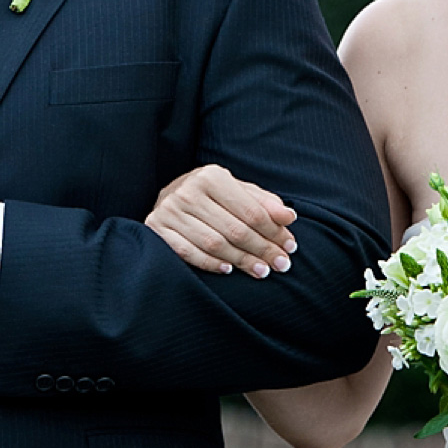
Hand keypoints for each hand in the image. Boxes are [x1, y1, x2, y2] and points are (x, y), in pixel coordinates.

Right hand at [144, 163, 296, 278]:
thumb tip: (290, 216)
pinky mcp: (157, 228)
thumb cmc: (212, 196)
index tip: (290, 246)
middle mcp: (188, 191)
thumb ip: (264, 203)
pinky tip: (229, 270)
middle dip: (262, 249)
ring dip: (241, 260)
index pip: (251, 211)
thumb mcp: (237, 191)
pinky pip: (187, 252)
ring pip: (213, 244)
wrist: (170, 196)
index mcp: (211, 176)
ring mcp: (170, 210)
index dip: (274, 231)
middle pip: (234, 229)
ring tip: (261, 271)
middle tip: (281, 265)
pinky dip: (210, 263)